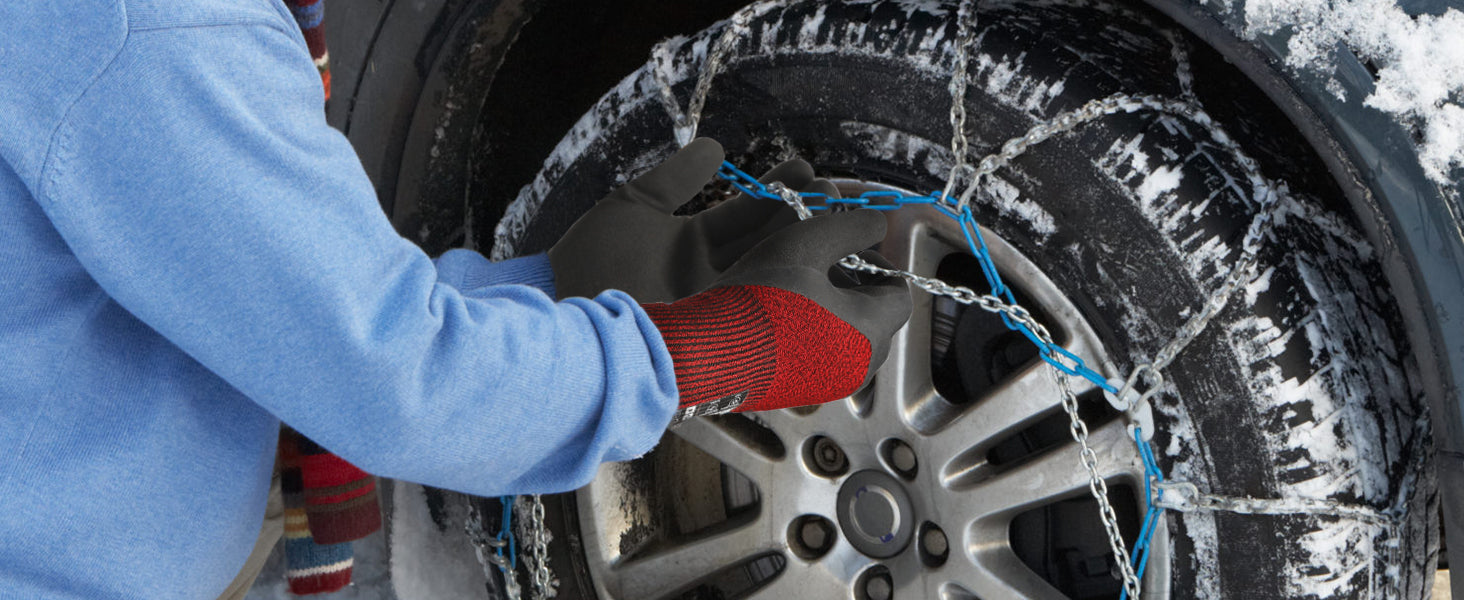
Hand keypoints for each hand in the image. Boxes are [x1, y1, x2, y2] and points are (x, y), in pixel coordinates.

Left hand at [549, 138, 838, 302]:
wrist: (566, 318)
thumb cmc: (590, 264)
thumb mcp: (637, 207)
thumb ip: (676, 177)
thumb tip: (715, 146)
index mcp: (695, 245)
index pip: (749, 211)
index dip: (781, 189)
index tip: (809, 168)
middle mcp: (713, 276)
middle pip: (772, 240)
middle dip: (809, 214)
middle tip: (838, 191)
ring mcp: (721, 304)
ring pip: (777, 269)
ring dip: (809, 242)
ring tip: (837, 212)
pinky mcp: (725, 331)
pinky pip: (768, 308)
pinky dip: (796, 284)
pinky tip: (823, 261)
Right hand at [640, 210, 912, 421]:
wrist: (707, 353)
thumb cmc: (760, 296)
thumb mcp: (805, 243)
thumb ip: (850, 227)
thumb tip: (877, 222)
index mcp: (870, 333)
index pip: (898, 294)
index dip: (876, 264)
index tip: (845, 249)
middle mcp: (858, 369)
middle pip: (873, 317)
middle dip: (850, 286)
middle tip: (816, 265)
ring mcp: (829, 387)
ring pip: (847, 338)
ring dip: (830, 309)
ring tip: (794, 288)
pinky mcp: (800, 395)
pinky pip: (821, 359)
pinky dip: (811, 334)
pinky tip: (776, 317)